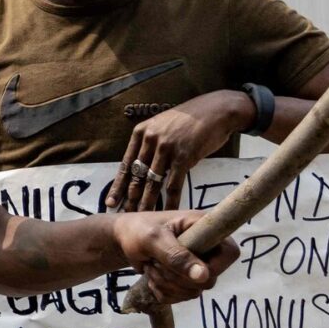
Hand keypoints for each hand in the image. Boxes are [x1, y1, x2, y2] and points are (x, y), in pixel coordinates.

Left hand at [111, 211, 235, 305]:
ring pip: (194, 291)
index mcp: (205, 229)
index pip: (230, 253)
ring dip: (168, 285)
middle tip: (157, 264)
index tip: (188, 267)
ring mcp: (196, 266)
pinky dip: (164, 292)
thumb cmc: (139, 230)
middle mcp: (207, 249)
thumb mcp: (154, 239)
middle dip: (178, 277)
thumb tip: (204, 276)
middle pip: (209, 280)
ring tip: (151, 268)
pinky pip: (182, 298)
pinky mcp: (185, 280)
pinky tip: (152, 278)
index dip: (214, 266)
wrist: (124, 239)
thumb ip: (177, 256)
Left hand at [112, 90, 251, 211]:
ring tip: (142, 217)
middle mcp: (150, 140)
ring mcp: (166, 148)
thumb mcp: (163, 126)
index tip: (111, 201)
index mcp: (142, 132)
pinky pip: (173, 184)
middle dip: (129, 198)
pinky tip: (166, 211)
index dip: (118, 185)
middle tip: (124, 215)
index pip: (126, 164)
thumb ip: (152, 144)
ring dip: (147, 203)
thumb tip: (144, 165)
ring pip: (152, 183)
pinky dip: (169, 200)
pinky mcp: (183, 156)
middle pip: (137, 176)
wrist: (217, 110)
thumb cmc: (191, 120)